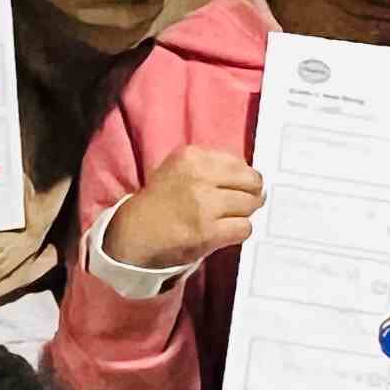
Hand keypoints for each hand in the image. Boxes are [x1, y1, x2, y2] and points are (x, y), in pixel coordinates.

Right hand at [100, 146, 263, 272]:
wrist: (134, 233)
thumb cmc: (161, 202)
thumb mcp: (180, 169)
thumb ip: (213, 167)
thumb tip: (255, 180)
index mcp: (191, 156)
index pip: (239, 162)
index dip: (243, 178)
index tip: (235, 188)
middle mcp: (198, 176)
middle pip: (251, 182)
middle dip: (250, 194)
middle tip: (240, 205)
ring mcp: (203, 204)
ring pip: (250, 205)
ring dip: (243, 214)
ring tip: (227, 219)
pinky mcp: (207, 231)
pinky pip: (244, 228)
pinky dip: (238, 231)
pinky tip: (224, 232)